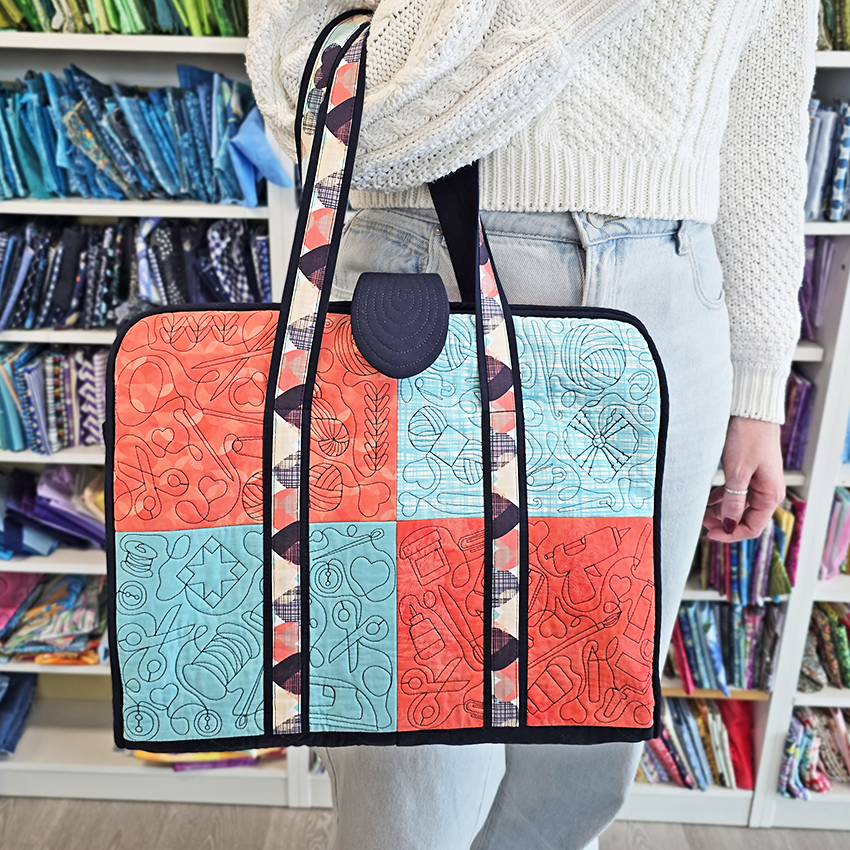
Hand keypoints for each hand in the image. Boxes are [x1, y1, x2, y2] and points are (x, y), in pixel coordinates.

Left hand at [702, 416, 785, 541]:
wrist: (752, 411)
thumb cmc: (748, 437)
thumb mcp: (737, 472)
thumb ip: (733, 501)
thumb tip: (728, 524)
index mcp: (771, 495)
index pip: (752, 527)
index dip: (731, 534)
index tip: (710, 534)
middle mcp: (768, 491)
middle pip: (746, 518)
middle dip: (724, 523)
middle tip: (701, 522)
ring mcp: (760, 482)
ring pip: (739, 506)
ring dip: (721, 511)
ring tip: (701, 512)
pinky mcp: (751, 472)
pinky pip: (737, 492)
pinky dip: (723, 498)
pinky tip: (708, 499)